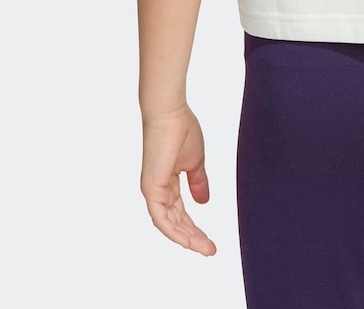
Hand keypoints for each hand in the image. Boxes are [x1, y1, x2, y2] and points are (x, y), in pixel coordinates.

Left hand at [140, 105, 216, 254]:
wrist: (170, 113)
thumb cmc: (181, 129)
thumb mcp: (196, 161)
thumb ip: (198, 182)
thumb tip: (204, 202)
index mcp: (168, 183)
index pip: (181, 213)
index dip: (196, 228)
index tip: (211, 241)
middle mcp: (159, 190)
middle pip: (177, 222)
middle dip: (194, 237)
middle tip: (210, 250)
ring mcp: (154, 190)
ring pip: (169, 224)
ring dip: (187, 238)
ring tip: (205, 248)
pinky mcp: (151, 188)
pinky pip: (161, 218)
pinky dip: (173, 231)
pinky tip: (187, 241)